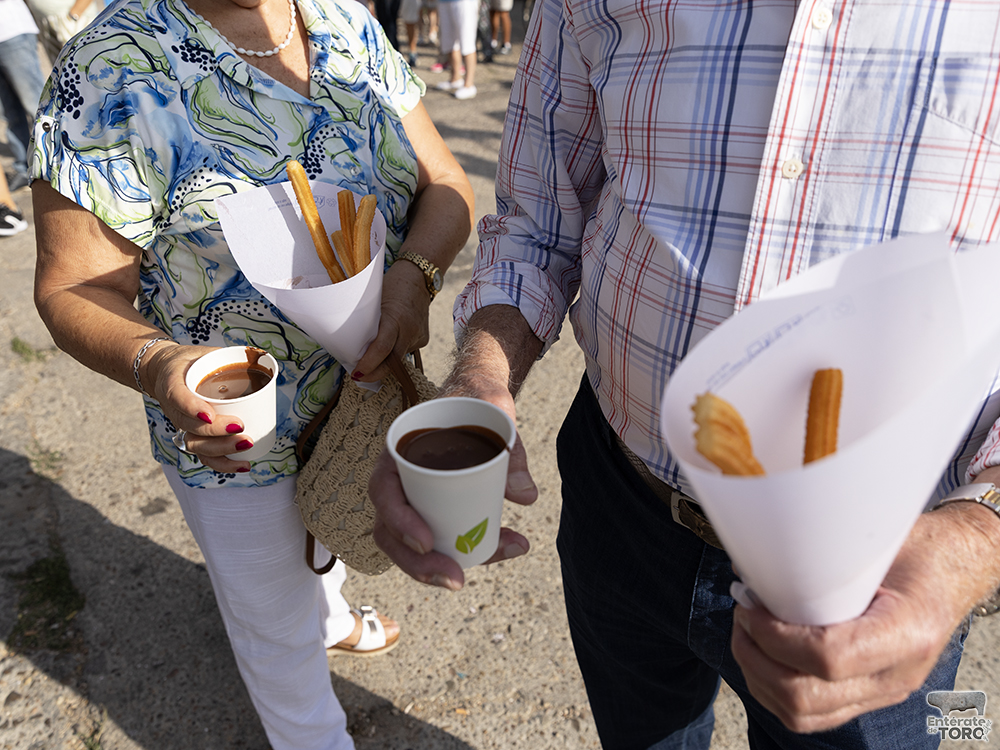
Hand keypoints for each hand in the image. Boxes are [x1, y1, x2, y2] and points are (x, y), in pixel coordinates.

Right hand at [145, 343, 259, 473]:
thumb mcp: (204, 352)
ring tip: (247, 444)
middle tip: (241, 426)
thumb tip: (261, 357)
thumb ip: (229, 355)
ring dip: (223, 450)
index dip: (192, 409)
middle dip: (217, 432)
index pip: (178, 398)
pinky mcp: (192, 436)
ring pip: (197, 446)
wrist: (164, 372)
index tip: (209, 415)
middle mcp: (174, 409)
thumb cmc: (191, 362)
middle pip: (191, 428)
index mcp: (172, 384)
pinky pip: (204, 456)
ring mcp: (182, 426)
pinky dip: (223, 464)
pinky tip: (243, 465)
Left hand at [353, 259, 431, 381]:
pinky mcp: (423, 339)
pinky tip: (389, 344)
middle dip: (375, 373)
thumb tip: (353, 346)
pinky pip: (405, 350)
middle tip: (359, 377)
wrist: (419, 277)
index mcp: (395, 318)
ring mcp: (419, 336)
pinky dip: (394, 351)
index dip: (368, 364)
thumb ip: (368, 323)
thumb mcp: (375, 302)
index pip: (382, 348)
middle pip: (392, 362)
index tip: (356, 373)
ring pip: (398, 358)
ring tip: (370, 362)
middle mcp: (409, 329)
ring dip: (383, 362)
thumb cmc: (391, 285)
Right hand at [370, 382, 538, 589]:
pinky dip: (464, 553)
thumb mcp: (494, 412)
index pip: (384, 491)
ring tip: (472, 578)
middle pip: (390, 532)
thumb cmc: (476, 401)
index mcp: (398, 451)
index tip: (427, 541)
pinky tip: (504, 550)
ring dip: (436, 570)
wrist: (476, 397)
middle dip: (419, 564)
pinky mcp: (432, 512)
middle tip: (456, 579)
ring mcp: (411, 500)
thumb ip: (510, 450)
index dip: (399, 520)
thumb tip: (525, 496)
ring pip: (409, 546)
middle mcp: (397, 481)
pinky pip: (438, 540)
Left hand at [730, 504, 997, 732]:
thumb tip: (755, 556)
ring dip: (759, 677)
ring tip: (745, 634)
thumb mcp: (878, 541)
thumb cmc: (916, 550)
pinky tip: (762, 656)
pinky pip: (813, 716)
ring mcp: (882, 691)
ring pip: (804, 715)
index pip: (829, 656)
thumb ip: (824, 553)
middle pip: (807, 696)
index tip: (750, 606)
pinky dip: (774, 691)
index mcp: (907, 631)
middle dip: (757, 658)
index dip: (775, 636)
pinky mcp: (868, 695)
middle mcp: (897, 673)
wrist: (952, 570)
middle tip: (742, 617)